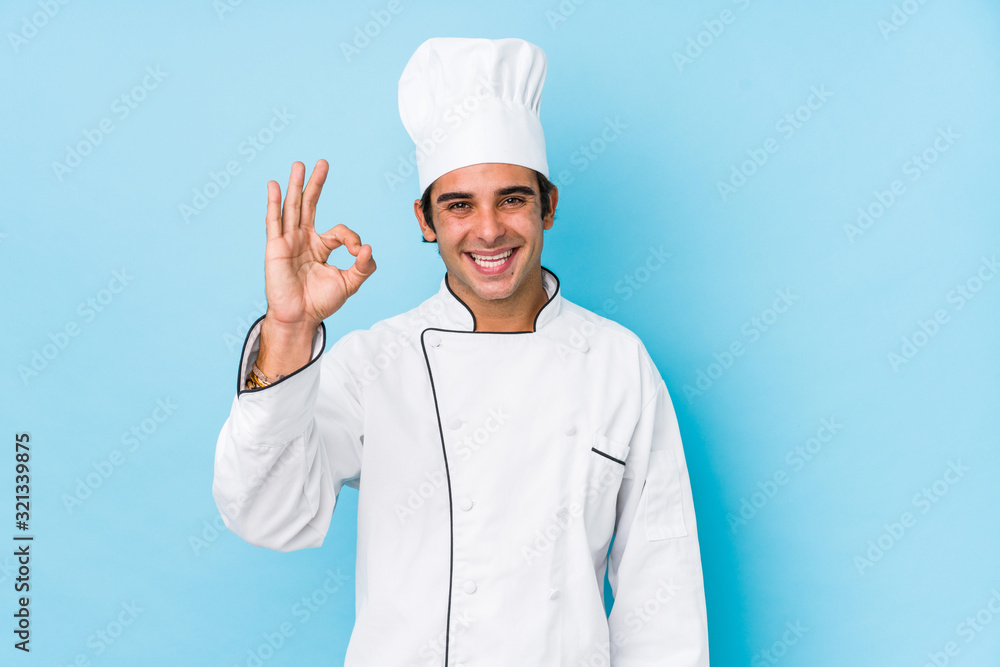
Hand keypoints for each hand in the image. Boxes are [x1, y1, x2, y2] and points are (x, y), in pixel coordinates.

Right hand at [263, 159, 375, 330]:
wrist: (300, 318)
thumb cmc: (321, 302)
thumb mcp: (349, 283)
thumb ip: (363, 266)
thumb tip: (369, 248)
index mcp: (321, 246)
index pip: (340, 231)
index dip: (353, 239)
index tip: (359, 253)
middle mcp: (304, 240)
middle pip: (310, 205)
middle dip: (316, 184)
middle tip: (323, 163)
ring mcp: (289, 242)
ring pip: (293, 207)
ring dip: (296, 185)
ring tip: (299, 165)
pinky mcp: (276, 248)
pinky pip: (274, 221)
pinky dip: (273, 202)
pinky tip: (273, 185)